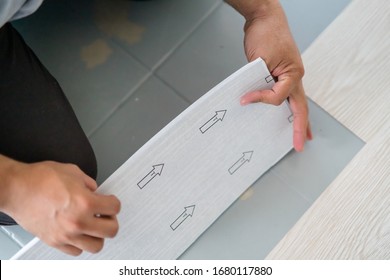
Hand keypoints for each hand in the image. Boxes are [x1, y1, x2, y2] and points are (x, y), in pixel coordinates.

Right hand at [3, 160, 120, 255]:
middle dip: (111, 221)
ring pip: (96, 246)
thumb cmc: (39, 179)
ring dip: (98, 235)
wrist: (16, 189)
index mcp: (85, 203)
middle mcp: (78, 222)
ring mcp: (66, 235)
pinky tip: (78, 232)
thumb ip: (89, 183)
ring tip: (93, 226)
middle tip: (106, 215)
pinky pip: (76, 251)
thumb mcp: (72, 172)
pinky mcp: (55, 242)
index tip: (110, 201)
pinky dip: (81, 243)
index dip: (113, 202)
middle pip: (111, 231)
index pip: (115, 208)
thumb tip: (95, 190)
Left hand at [238, 1, 311, 150]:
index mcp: (294, 75)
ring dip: (298, 119)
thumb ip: (259, 81)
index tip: (246, 100)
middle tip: (300, 144)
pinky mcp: (280, 74)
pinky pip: (285, 95)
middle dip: (301, 128)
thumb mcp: (261, 59)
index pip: (278, 97)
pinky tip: (284, 114)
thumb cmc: (267, 32)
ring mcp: (289, 76)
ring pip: (296, 102)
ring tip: (301, 134)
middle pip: (300, 107)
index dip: (261, 99)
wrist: (265, 18)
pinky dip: (286, 106)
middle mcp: (295, 78)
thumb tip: (253, 98)